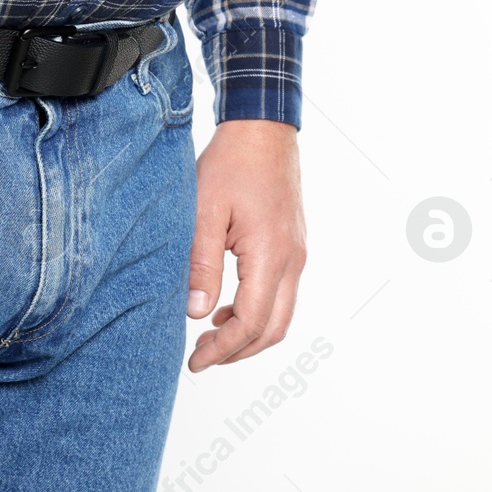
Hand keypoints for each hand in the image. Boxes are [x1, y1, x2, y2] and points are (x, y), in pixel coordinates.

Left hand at [186, 119, 306, 371]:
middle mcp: (292, 259)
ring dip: (247, 332)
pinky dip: (256, 310)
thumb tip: (197, 313)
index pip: (251, 323)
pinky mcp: (293, 245)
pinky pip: (281, 292)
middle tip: (201, 355)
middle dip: (237, 351)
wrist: (263, 129)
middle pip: (273, 329)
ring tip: (209, 333)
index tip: (195, 362)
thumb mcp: (204, 212)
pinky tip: (226, 305)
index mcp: (271, 254)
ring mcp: (297, 253)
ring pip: (280, 314)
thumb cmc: (233, 162)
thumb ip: (201, 265)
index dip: (223, 351)